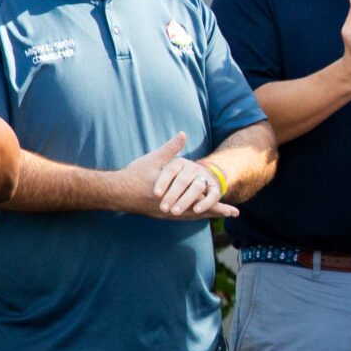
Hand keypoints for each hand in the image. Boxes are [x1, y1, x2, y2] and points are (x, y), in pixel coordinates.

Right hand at [122, 132, 236, 219]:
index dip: (218, 205)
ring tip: (221, 214)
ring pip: (191, 216)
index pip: (202, 201)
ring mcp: (166, 213)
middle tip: (233, 213)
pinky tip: (197, 214)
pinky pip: (181, 217)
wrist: (116, 192)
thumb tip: (183, 134)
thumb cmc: (135, 175)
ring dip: (206, 214)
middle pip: (200, 212)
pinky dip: (192, 215)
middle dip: (217, 211)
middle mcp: (172, 208)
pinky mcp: (161, 214)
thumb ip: (171, 149)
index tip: (234, 209)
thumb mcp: (154, 160)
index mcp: (174, 196)